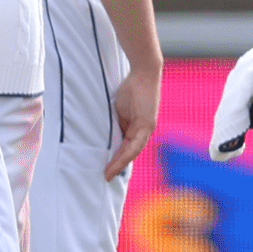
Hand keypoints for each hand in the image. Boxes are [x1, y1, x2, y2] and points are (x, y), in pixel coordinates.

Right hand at [105, 62, 160, 179]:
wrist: (143, 74)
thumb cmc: (131, 88)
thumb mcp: (119, 109)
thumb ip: (116, 123)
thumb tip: (106, 135)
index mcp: (136, 127)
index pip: (125, 147)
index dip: (116, 159)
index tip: (106, 169)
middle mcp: (142, 131)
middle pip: (129, 153)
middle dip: (117, 166)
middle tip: (106, 178)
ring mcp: (146, 129)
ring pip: (132, 152)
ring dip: (119, 164)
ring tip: (108, 174)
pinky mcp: (147, 125)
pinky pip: (135, 145)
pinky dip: (124, 155)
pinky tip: (116, 162)